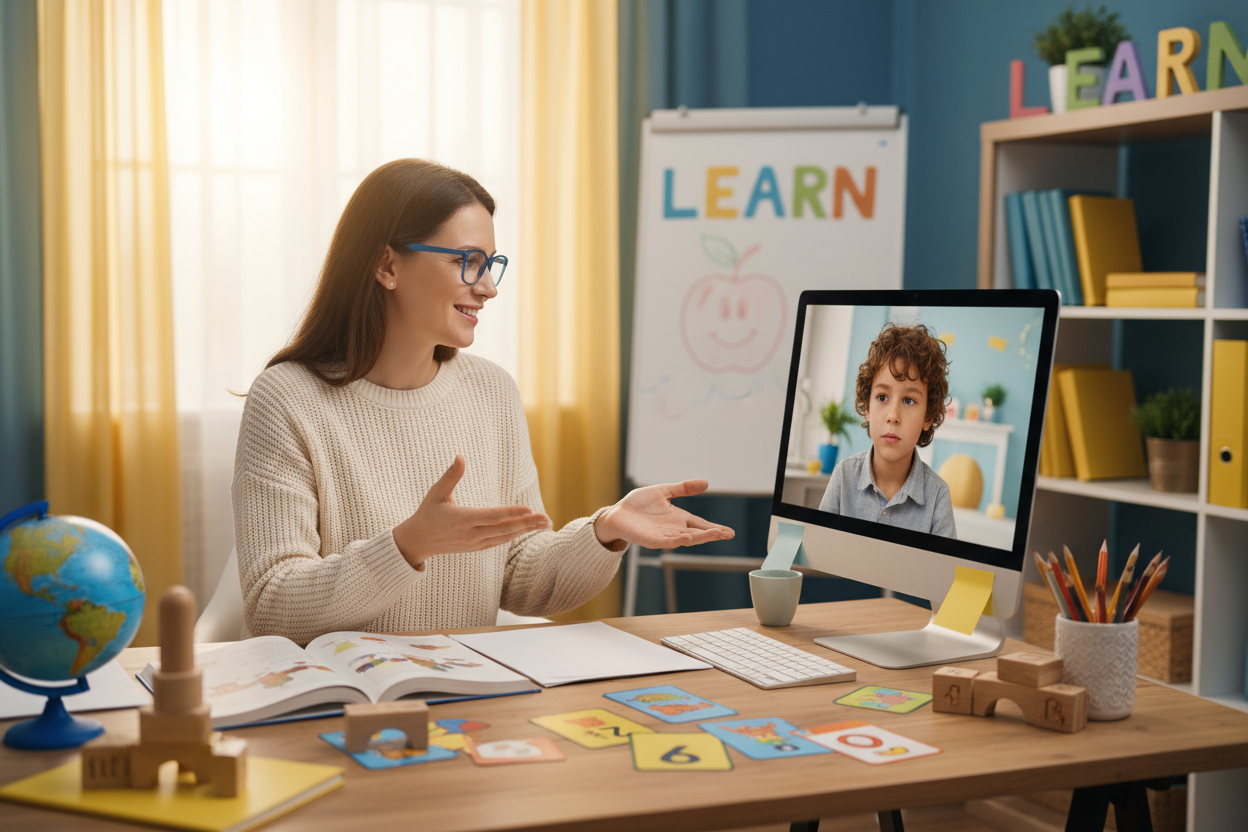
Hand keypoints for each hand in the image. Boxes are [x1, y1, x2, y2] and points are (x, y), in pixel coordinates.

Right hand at [393, 455, 551, 568]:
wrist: (418, 542)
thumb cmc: (427, 513)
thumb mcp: (436, 493)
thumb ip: (451, 476)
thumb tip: (460, 456)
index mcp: (461, 519)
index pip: (492, 517)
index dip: (511, 513)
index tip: (529, 509)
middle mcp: (470, 534)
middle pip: (504, 529)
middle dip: (527, 524)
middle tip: (546, 518)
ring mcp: (475, 543)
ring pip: (505, 537)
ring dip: (526, 530)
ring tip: (545, 524)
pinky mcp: (477, 547)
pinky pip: (500, 541)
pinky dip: (515, 535)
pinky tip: (528, 529)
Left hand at [593, 479, 734, 549]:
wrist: (617, 513)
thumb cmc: (638, 504)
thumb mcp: (664, 491)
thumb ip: (683, 488)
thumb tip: (705, 483)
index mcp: (678, 518)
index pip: (700, 524)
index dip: (715, 528)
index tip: (729, 532)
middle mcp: (674, 529)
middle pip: (697, 533)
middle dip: (712, 534)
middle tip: (727, 535)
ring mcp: (664, 536)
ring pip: (686, 539)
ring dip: (699, 537)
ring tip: (714, 534)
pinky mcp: (651, 540)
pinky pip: (666, 542)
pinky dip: (677, 540)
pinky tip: (687, 538)